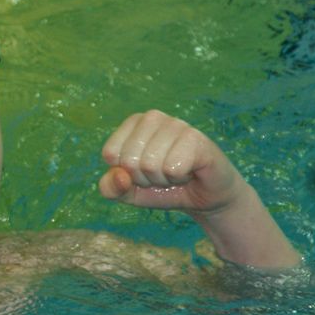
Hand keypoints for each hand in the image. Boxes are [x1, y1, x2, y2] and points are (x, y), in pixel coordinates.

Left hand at [98, 110, 243, 214]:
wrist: (204, 197)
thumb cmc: (164, 187)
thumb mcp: (129, 193)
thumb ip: (110, 188)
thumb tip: (119, 175)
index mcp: (132, 123)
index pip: (110, 154)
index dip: (125, 174)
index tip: (143, 172)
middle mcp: (152, 117)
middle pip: (129, 160)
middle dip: (144, 179)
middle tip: (162, 174)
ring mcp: (176, 124)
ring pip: (150, 165)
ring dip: (163, 179)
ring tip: (176, 172)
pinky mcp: (196, 138)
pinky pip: (172, 168)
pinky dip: (179, 178)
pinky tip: (189, 171)